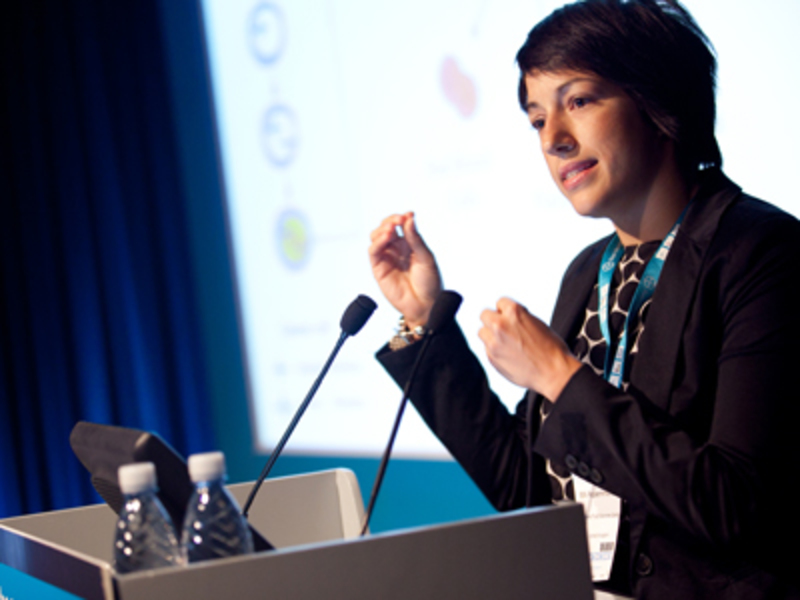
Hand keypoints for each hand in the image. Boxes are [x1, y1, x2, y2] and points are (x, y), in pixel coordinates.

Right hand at [368, 212, 441, 327]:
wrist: (425, 305)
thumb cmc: (429, 283)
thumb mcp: (426, 257)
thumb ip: (416, 239)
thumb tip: (409, 219)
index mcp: (410, 244)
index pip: (401, 224)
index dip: (402, 217)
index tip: (409, 215)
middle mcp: (397, 248)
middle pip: (386, 227)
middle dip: (391, 220)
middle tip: (399, 220)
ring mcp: (387, 257)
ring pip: (377, 236)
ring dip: (382, 229)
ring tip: (392, 229)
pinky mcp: (379, 268)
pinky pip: (373, 251)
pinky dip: (377, 242)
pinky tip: (386, 238)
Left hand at [479, 297, 581, 400]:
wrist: (553, 372)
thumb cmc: (551, 349)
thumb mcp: (536, 322)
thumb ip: (517, 318)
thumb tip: (507, 317)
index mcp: (513, 312)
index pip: (500, 302)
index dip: (506, 310)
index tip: (508, 316)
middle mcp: (500, 325)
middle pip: (485, 315)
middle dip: (493, 320)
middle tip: (503, 328)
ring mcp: (494, 342)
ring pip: (482, 332)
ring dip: (490, 335)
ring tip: (505, 342)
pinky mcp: (491, 357)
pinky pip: (487, 348)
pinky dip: (494, 349)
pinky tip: (508, 354)